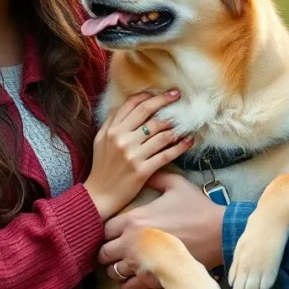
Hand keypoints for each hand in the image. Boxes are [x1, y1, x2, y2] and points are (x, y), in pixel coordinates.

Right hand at [83, 90, 193, 220]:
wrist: (99, 195)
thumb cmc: (101, 166)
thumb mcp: (100, 140)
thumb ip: (110, 122)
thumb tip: (125, 105)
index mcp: (112, 130)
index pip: (132, 105)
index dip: (149, 96)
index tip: (162, 93)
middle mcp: (122, 139)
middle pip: (148, 113)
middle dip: (165, 101)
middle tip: (178, 95)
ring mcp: (133, 155)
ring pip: (160, 133)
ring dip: (175, 125)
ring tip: (185, 121)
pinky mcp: (143, 170)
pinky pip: (166, 154)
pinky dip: (180, 146)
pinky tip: (189, 141)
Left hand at [99, 171, 225, 288]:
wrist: (219, 235)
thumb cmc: (198, 209)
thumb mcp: (177, 185)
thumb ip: (156, 178)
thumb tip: (146, 172)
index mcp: (134, 220)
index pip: (104, 229)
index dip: (108, 230)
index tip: (116, 231)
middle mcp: (132, 243)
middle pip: (103, 253)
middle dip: (107, 251)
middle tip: (117, 249)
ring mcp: (141, 264)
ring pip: (113, 272)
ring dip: (116, 267)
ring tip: (125, 262)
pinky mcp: (154, 279)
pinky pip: (129, 287)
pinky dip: (127, 283)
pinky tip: (135, 275)